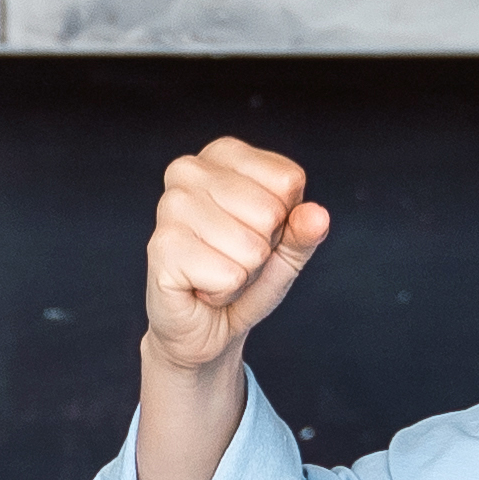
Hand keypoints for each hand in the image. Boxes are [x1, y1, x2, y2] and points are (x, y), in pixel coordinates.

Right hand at [142, 137, 331, 374]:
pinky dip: (224, 293)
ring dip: (243, 273)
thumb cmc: (242, 276)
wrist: (203, 325)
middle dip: (262, 249)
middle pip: (270, 213)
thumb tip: (317, 216)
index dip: (285, 219)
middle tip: (234, 257)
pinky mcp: (161, 247)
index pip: (288, 180)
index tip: (255, 232)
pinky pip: (229, 276)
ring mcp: (170, 206)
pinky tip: (201, 288)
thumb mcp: (287, 250)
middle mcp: (189, 170)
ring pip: (251, 247)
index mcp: (222, 154)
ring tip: (217, 271)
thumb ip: (305, 230)